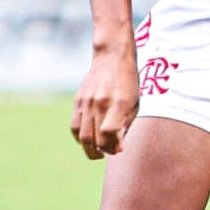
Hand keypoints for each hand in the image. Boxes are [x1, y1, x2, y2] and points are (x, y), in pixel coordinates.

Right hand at [70, 45, 138, 159]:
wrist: (112, 57)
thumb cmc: (128, 82)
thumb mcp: (135, 102)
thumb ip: (125, 125)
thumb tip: (117, 149)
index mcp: (118, 102)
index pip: (108, 132)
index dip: (113, 145)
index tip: (119, 149)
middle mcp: (100, 103)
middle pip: (94, 138)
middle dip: (101, 151)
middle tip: (108, 153)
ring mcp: (86, 102)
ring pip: (82, 135)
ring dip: (89, 149)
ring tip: (97, 153)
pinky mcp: (78, 101)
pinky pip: (74, 126)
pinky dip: (79, 138)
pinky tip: (88, 140)